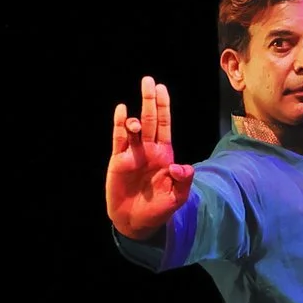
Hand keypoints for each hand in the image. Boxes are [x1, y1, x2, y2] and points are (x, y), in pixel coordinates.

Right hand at [108, 77, 194, 238]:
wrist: (136, 222)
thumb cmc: (159, 209)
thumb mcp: (178, 198)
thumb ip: (184, 181)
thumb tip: (179, 166)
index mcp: (164, 154)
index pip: (164, 125)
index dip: (163, 107)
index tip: (162, 89)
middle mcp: (148, 149)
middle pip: (149, 120)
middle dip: (149, 100)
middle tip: (148, 80)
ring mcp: (133, 154)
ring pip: (133, 128)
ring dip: (134, 118)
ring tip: (134, 121)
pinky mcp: (118, 161)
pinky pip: (119, 139)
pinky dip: (119, 124)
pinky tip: (121, 111)